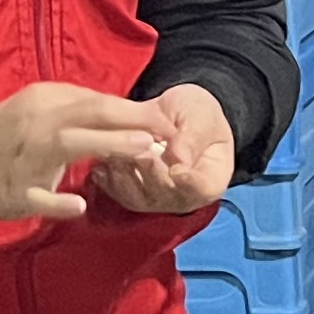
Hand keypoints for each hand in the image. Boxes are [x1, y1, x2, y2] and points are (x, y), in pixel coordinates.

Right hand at [0, 84, 172, 236]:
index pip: (98, 101)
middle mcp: (35, 123)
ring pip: (68, 145)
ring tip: (146, 152)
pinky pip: (38, 197)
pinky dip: (58, 201)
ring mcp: (23, 158)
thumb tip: (127, 115)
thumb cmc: (3, 136)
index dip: (138, 111)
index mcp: (44, 101)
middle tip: (170, 134)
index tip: (170, 122)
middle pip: (90, 114)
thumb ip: (78, 110)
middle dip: (134, 122)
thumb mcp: (37, 109)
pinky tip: (79, 206)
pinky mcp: (12, 193)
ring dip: (109, 146)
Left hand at [95, 83, 237, 217]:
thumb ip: (192, 137)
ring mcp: (158, 200)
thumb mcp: (200, 115)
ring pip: (138, 198)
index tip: (175, 167)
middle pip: (165, 195)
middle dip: (150, 172)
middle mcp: (185, 197)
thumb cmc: (195, 114)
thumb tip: (179, 161)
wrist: (173, 115)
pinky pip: (118, 194)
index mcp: (210, 179)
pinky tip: (103, 160)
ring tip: (117, 150)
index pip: (201, 189)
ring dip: (125, 175)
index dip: (187, 181)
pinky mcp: (133, 196)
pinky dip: (109, 178)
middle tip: (140, 150)